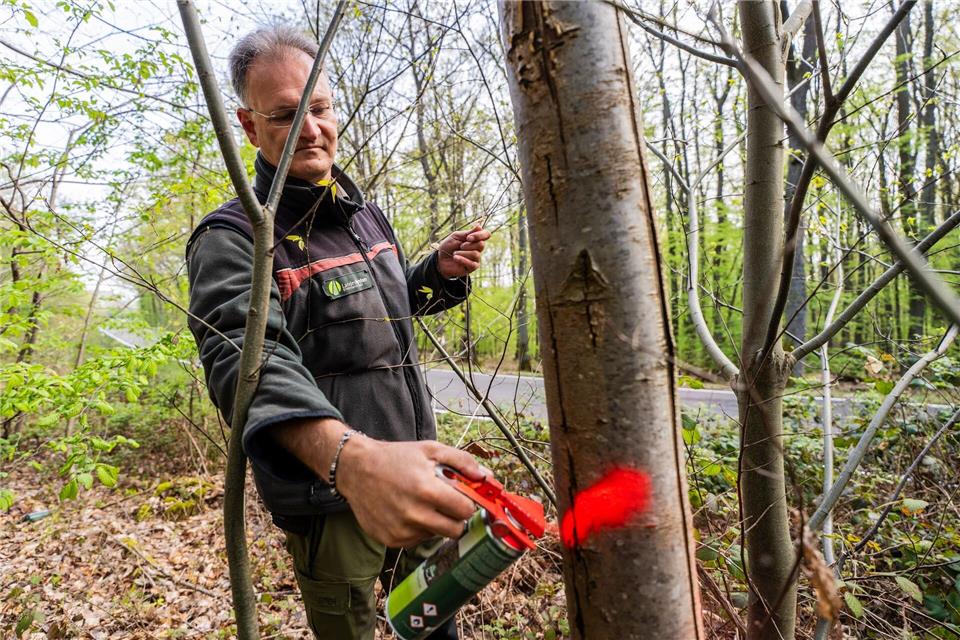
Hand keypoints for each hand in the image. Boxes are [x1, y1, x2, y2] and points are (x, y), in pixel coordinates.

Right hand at [336, 437, 487, 546]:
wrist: (356, 469)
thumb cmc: (396, 458)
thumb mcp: (430, 450)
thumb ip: (462, 461)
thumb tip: (487, 477)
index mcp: (426, 490)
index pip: (465, 511)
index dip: (468, 504)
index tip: (463, 498)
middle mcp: (413, 514)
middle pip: (454, 530)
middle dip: (456, 518)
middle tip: (447, 505)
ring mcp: (401, 530)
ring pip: (435, 536)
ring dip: (435, 523)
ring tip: (421, 503)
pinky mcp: (390, 540)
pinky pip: (417, 541)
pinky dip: (418, 529)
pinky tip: (406, 511)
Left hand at [436, 225, 490, 278]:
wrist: (440, 259)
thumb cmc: (448, 246)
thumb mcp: (456, 236)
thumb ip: (468, 232)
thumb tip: (480, 226)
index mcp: (475, 239)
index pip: (486, 234)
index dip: (480, 235)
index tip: (468, 237)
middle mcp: (477, 248)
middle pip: (481, 245)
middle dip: (468, 245)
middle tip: (460, 246)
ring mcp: (476, 258)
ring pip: (475, 254)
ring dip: (462, 253)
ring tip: (455, 253)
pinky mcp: (473, 267)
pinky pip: (472, 264)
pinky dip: (462, 260)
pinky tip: (455, 258)